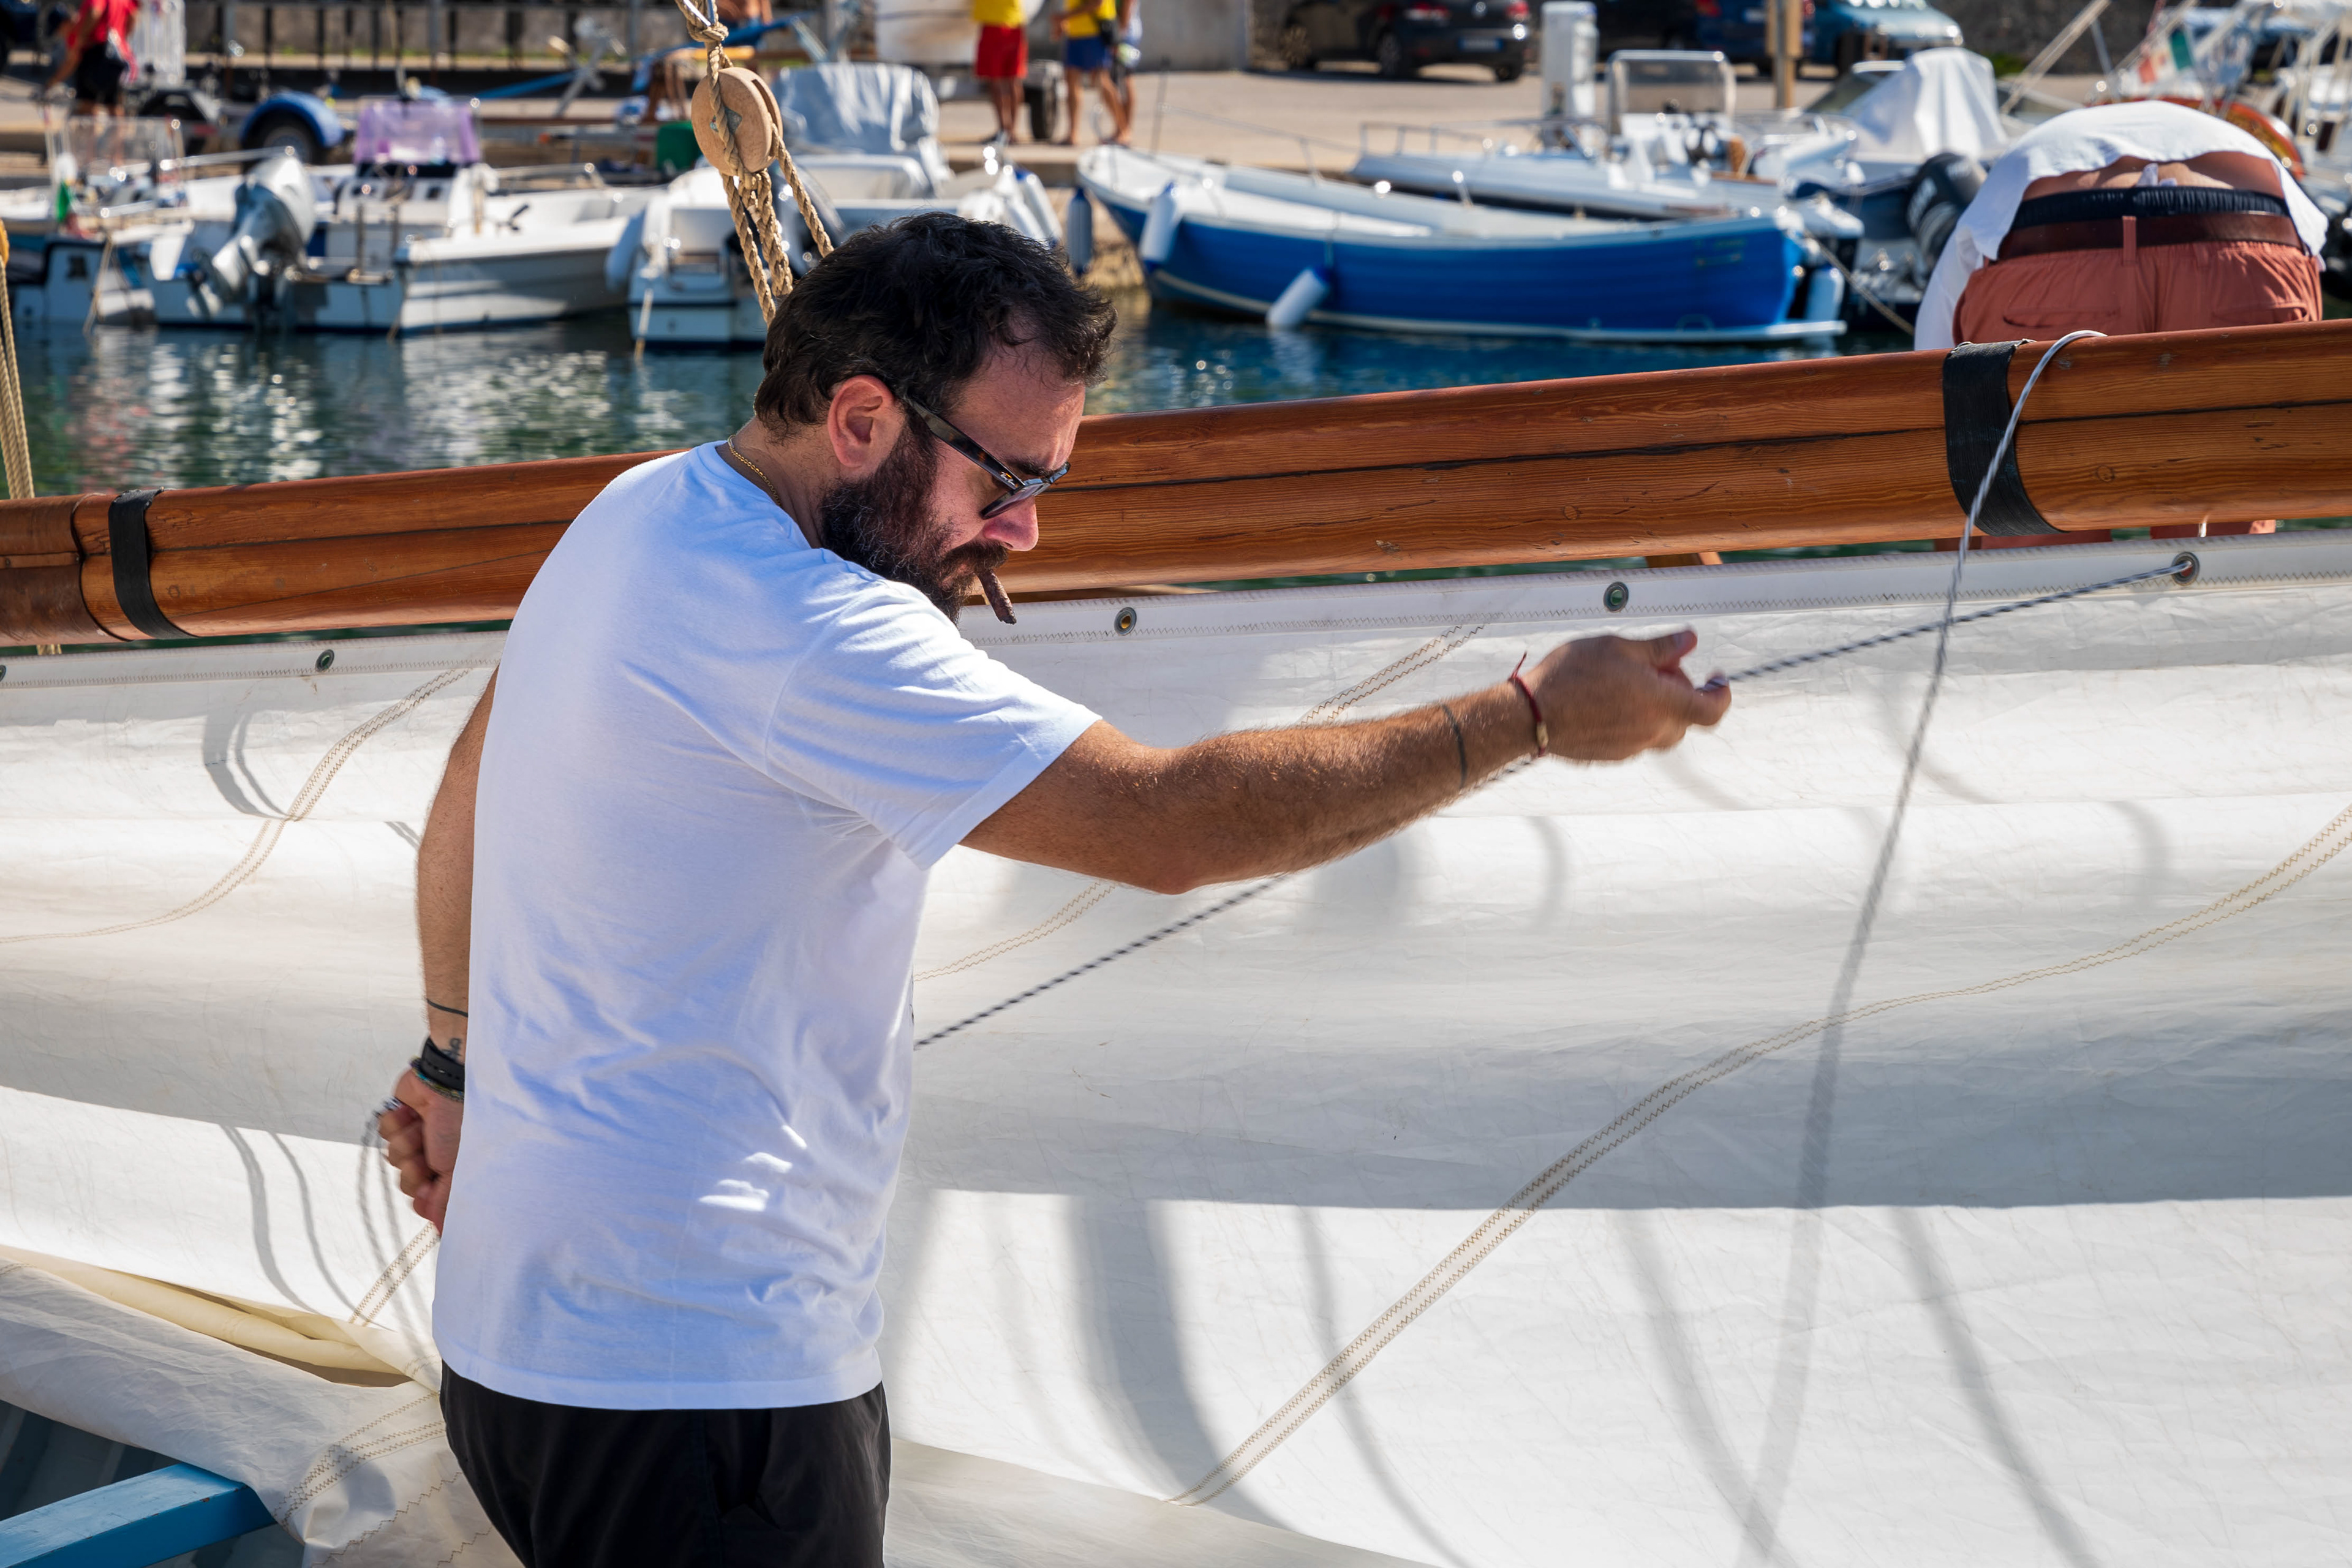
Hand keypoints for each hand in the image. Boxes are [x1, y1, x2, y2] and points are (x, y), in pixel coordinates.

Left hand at [376, 1070, 463, 1230]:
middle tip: (427, 1155)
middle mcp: (434, 1156)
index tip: (428, 1189)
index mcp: (451, 1169)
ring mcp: (415, 1137)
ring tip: (422, 1128)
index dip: (423, 1197)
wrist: (448, 1083)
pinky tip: (411, 1114)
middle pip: (407, 1182)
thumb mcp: (460, 1169)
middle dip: (414, 1169)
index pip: (427, 1199)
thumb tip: (441, 1230)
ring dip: (406, 1144)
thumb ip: (446, 1200)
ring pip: (393, 1158)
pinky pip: (384, 1133)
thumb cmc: (463, 1122)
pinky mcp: (399, 1118)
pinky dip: (396, 1124)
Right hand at [1522, 629, 1728, 761]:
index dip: (1722, 694)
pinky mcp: (1611, 756)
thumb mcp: (1618, 647)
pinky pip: (1637, 739)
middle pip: (1686, 719)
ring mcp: (1631, 748)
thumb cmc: (1570, 676)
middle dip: (1680, 693)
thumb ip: (1660, 648)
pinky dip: (1635, 721)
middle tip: (1654, 670)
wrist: (1530, 715)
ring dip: (1657, 709)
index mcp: (1661, 704)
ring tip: (1628, 685)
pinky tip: (1608, 702)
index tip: (1717, 679)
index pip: (1712, 709)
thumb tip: (1690, 640)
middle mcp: (1651, 732)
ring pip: (1661, 731)